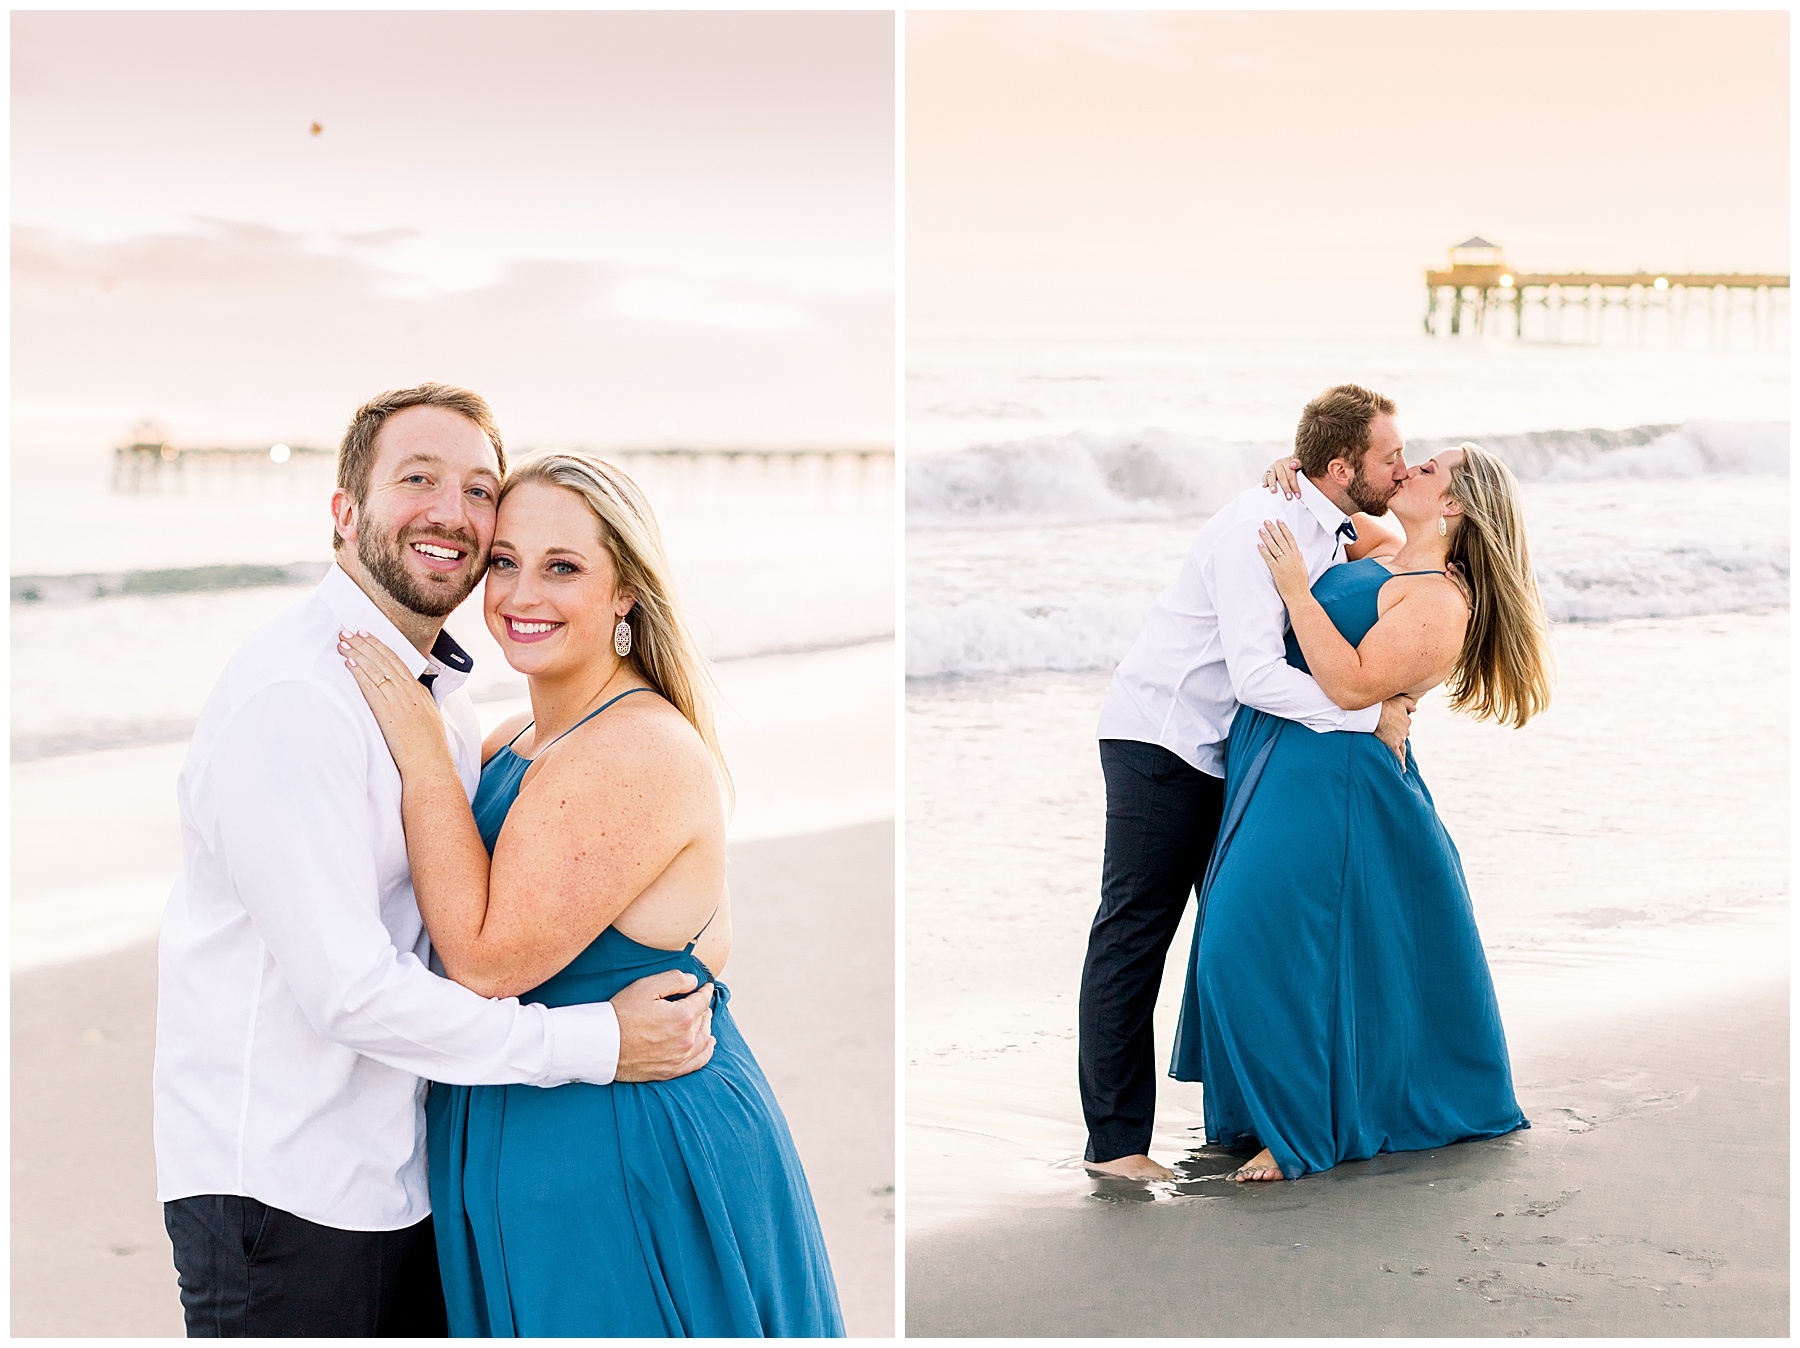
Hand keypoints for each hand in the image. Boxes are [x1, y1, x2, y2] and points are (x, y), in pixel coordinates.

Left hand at [339, 630, 446, 772]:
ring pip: (376, 668)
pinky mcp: (387, 710)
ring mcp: (399, 699)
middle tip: (349, 631)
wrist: (429, 762)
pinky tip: (349, 662)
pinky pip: (370, 685)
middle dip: (365, 643)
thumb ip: (418, 700)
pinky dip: (359, 672)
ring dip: (358, 652)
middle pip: (384, 659)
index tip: (366, 635)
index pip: (397, 661)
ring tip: (343, 642)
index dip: (380, 646)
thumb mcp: (429, 716)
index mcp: (419, 691)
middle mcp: (409, 691)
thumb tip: (410, 690)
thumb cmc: (429, 745)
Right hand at [612, 970, 715, 1081]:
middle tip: (701, 1001)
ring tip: (705, 1018)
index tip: (706, 986)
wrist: (603, 1045)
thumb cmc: (622, 1013)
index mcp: (682, 1017)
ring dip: (707, 1026)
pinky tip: (708, 1043)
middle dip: (704, 1007)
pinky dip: (706, 1051)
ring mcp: (679, 1058)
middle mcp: (686, 1040)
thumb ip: (675, 979)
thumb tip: (694, 981)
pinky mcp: (671, 1071)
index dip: (705, 991)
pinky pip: (698, 1062)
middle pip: (704, 1020)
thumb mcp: (646, 987)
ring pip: (704, 1040)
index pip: (702, 1001)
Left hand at [1255, 519, 1310, 603]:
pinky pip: (1269, 558)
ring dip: (1267, 537)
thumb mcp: (1302, 567)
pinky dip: (1264, 551)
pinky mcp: (1277, 570)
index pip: (1290, 538)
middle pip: (1281, 539)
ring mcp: (1284, 563)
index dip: (1284, 528)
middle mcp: (1291, 557)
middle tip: (1266, 521)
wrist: (1299, 596)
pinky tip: (1259, 545)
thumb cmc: (1300, 584)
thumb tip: (1293, 552)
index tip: (1279, 520)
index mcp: (1297, 556)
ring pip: (1274, 547)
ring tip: (1261, 530)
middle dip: (1273, 529)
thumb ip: (1296, 558)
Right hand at [1263, 456, 1301, 498]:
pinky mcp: (1267, 472)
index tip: (1298, 495)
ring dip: (1273, 484)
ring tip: (1274, 491)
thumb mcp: (1299, 464)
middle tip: (1289, 497)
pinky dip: (1264, 481)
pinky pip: (1265, 476)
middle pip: (1282, 477)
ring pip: (1272, 476)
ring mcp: (1272, 468)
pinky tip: (1264, 486)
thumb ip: (1298, 464)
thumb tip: (1293, 464)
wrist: (1286, 462)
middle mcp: (1279, 464)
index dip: (1295, 486)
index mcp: (1288, 462)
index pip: (1291, 475)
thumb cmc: (1294, 467)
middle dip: (1286, 488)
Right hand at [1374, 694, 1415, 772]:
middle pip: (1403, 736)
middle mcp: (1406, 731)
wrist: (1376, 713)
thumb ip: (1409, 704)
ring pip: (1402, 748)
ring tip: (1402, 761)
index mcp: (1407, 721)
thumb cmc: (1386, 705)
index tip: (1393, 727)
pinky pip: (1398, 756)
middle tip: (1390, 738)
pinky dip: (1401, 763)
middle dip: (1398, 737)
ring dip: (1402, 753)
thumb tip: (1416, 709)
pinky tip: (1403, 770)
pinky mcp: (1393, 745)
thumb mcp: (1401, 700)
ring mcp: (1400, 739)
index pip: (1404, 726)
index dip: (1398, 726)